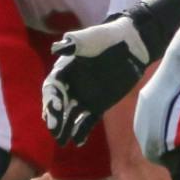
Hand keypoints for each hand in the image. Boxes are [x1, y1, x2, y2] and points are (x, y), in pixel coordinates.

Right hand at [42, 12, 151, 145]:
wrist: (130, 45)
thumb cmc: (107, 37)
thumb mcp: (91, 38)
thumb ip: (75, 44)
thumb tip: (57, 48)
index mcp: (64, 71)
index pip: (52, 88)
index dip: (50, 99)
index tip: (53, 109)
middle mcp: (70, 86)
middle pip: (57, 105)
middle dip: (54, 117)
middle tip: (54, 130)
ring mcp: (83, 97)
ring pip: (69, 116)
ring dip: (64, 128)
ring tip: (62, 141)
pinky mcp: (97, 105)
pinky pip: (87, 121)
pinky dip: (81, 131)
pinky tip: (77, 142)